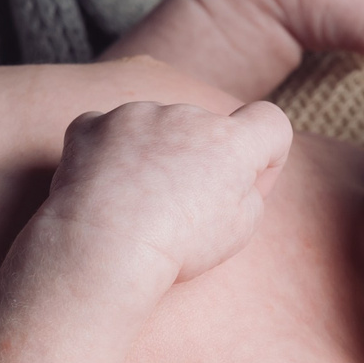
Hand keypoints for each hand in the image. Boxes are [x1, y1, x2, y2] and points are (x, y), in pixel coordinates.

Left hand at [40, 100, 292, 282]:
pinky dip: (108, 153)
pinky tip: (105, 188)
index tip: (245, 184)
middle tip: (179, 209)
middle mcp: (187, 116)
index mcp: (231, 142)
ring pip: (155, 130)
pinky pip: (107, 131)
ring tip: (136, 204)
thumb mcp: (239, 231)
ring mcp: (137, 115)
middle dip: (198, 159)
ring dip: (153, 154)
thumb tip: (234, 175)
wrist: (104, 247)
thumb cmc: (177, 246)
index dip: (265, 153)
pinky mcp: (93, 124)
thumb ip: (248, 192)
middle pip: (205, 130)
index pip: (269, 121)